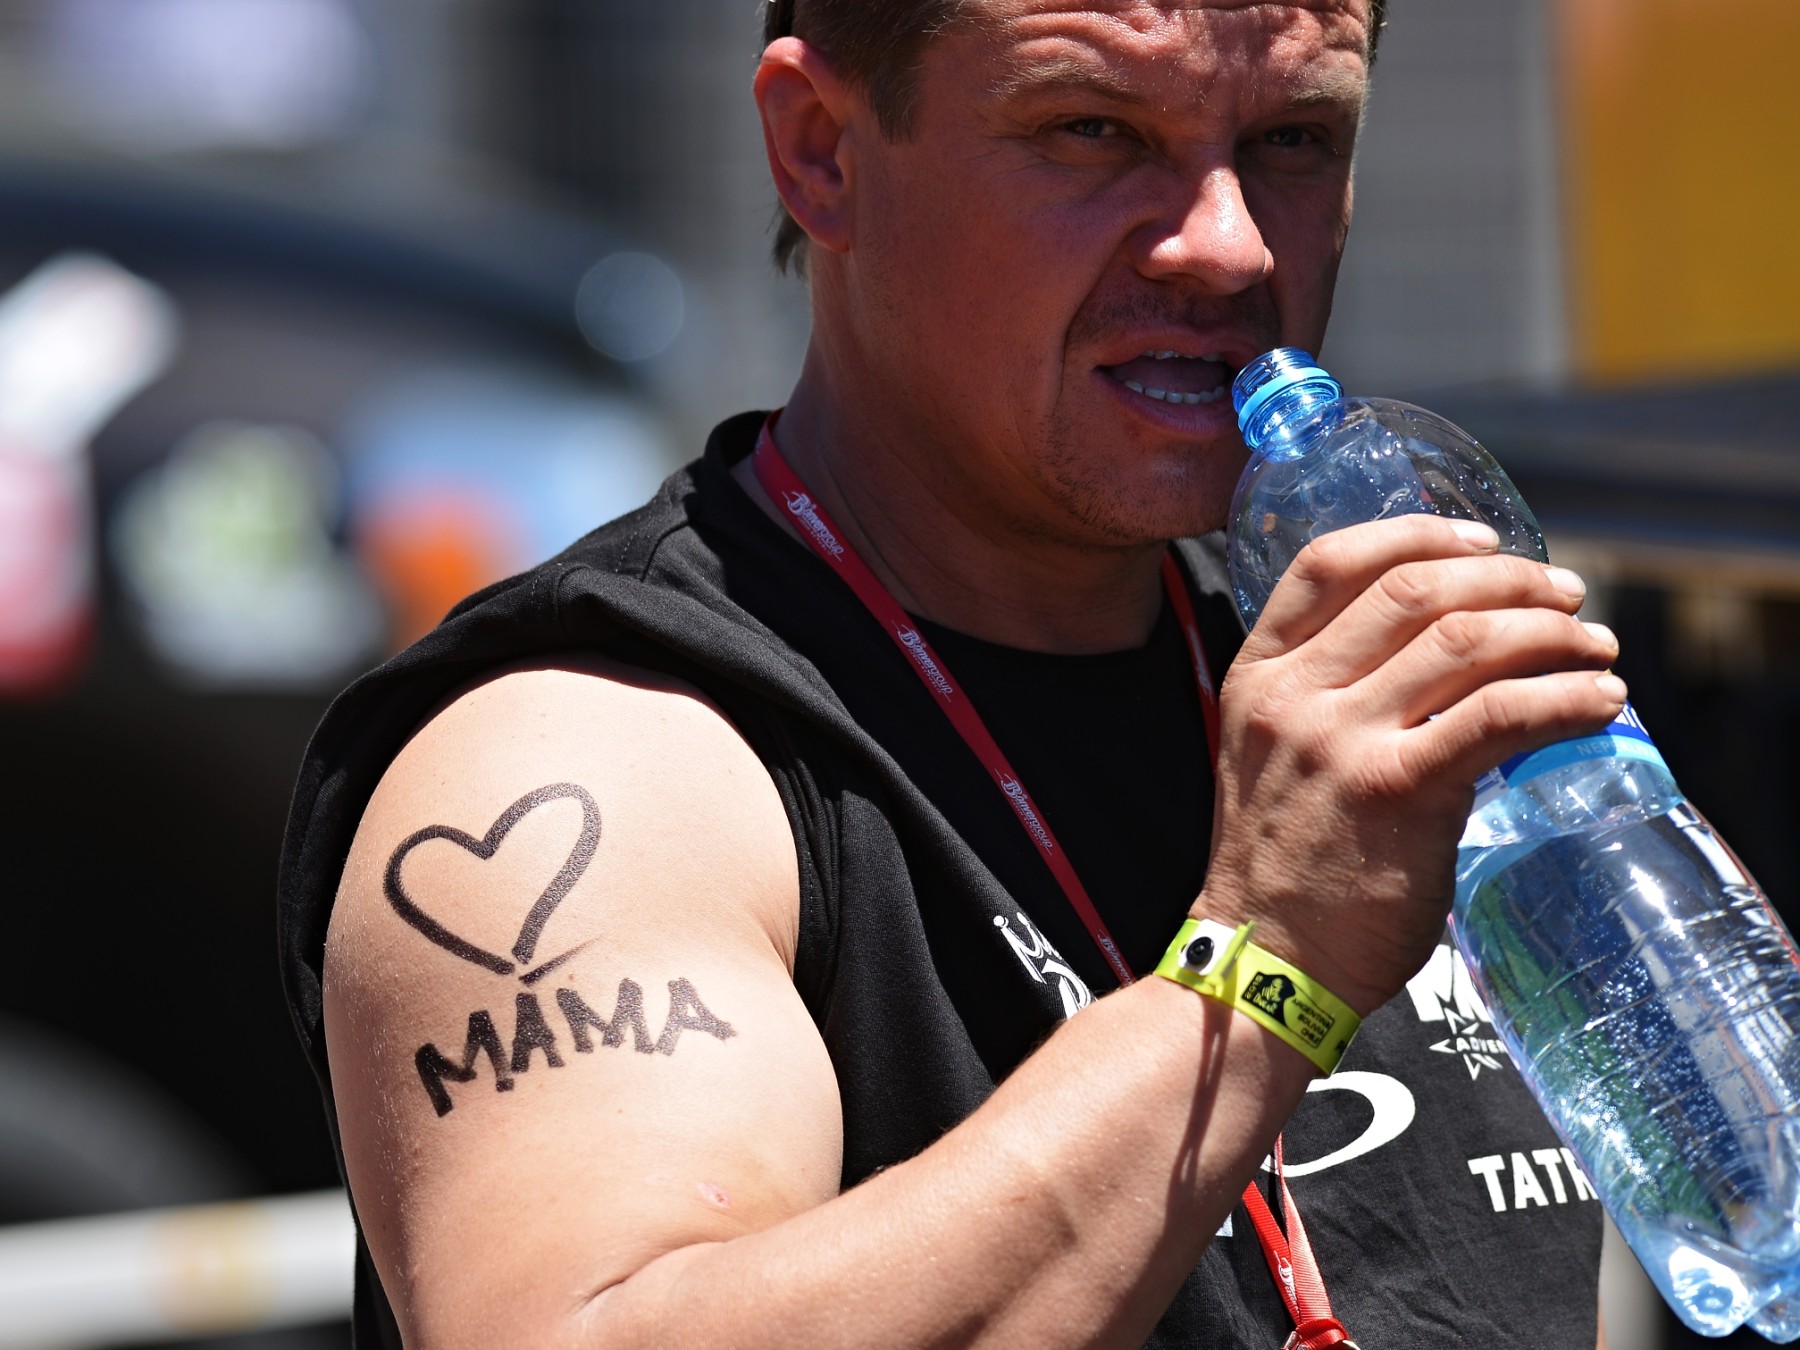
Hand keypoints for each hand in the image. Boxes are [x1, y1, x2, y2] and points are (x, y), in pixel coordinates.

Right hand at [1197, 515, 1624, 1014]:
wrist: (1264, 961)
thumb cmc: (1284, 866)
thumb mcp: (1274, 756)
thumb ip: (1333, 698)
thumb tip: (1454, 654)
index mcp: (1258, 676)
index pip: (1329, 564)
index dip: (1417, 532)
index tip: (1486, 537)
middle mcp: (1295, 697)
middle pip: (1416, 591)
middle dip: (1509, 579)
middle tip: (1566, 597)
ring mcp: (1342, 742)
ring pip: (1466, 642)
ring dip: (1552, 634)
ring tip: (1597, 650)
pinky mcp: (1397, 792)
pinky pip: (1499, 716)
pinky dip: (1564, 698)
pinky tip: (1599, 703)